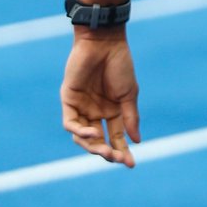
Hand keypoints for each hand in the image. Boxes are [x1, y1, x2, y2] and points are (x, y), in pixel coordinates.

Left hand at [61, 31, 139, 165]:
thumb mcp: (129, 93)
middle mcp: (95, 112)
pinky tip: (93, 132)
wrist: (104, 42)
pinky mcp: (69, 101)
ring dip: (93, 146)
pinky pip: (71, 123)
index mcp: (112, 110)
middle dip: (108, 152)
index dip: (123, 151)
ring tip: (106, 151)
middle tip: (117, 158)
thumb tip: (137, 141)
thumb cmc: (119, 64)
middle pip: (99, 141)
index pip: (116, 137)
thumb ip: (130, 117)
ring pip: (82, 137)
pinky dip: (80, 131)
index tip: (132, 164)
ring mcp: (81, 107)